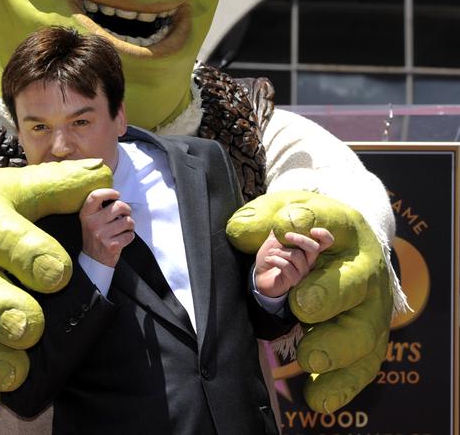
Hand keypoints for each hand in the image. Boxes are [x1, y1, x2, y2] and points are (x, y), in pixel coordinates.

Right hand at [79, 188, 135, 266]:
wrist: (94, 260)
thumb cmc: (95, 236)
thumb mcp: (90, 220)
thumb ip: (99, 208)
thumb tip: (116, 195)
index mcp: (86, 215)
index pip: (95, 196)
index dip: (109, 192)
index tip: (117, 194)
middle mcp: (92, 224)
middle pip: (118, 206)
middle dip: (126, 209)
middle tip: (125, 214)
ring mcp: (101, 235)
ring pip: (128, 221)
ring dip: (130, 224)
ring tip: (124, 228)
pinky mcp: (112, 246)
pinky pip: (130, 235)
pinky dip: (130, 236)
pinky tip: (123, 238)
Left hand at [227, 190, 392, 413]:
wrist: (339, 243)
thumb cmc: (304, 226)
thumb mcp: (283, 210)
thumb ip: (261, 218)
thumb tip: (239, 232)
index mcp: (344, 228)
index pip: (332, 220)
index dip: (313, 222)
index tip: (288, 225)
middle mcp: (364, 269)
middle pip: (355, 283)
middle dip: (330, 295)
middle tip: (302, 305)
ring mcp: (369, 307)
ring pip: (363, 332)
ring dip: (337, 349)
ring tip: (309, 360)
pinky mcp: (367, 340)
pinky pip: (360, 366)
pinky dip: (341, 385)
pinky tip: (317, 398)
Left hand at [255, 228, 333, 297]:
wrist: (260, 275)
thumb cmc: (270, 257)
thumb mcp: (274, 240)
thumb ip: (280, 228)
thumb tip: (283, 214)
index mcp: (307, 250)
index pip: (325, 243)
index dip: (324, 236)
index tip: (313, 230)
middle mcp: (308, 261)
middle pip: (314, 248)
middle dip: (300, 239)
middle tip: (287, 235)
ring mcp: (302, 272)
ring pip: (297, 256)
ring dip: (280, 251)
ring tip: (271, 252)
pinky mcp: (293, 280)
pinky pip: (287, 266)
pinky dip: (275, 260)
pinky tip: (269, 259)